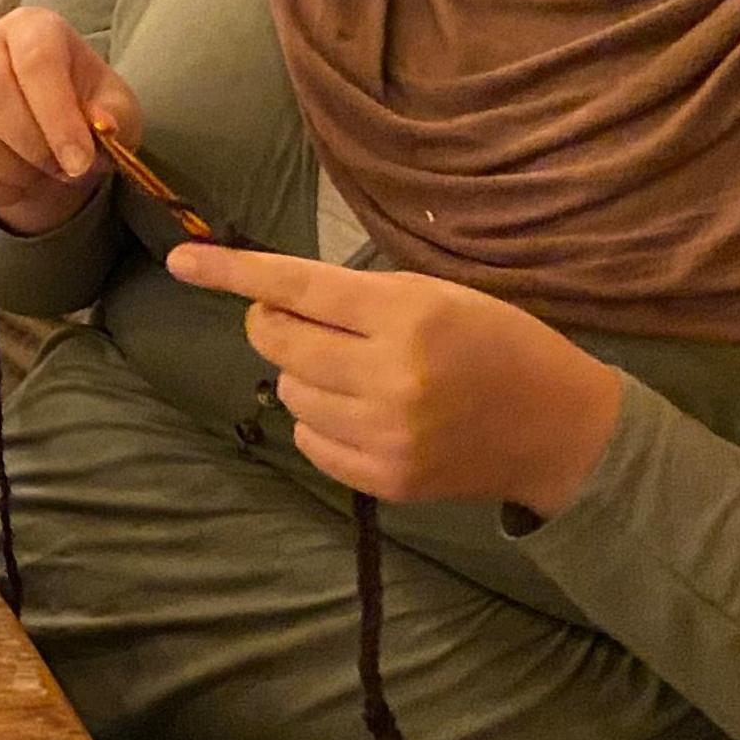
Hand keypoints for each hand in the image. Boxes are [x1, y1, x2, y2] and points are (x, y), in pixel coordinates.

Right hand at [0, 8, 139, 236]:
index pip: (36, 60)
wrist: (48, 133)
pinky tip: (16, 182)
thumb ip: (114, 115)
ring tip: (42, 174)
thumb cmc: (85, 110)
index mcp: (32, 28)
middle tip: (62, 170)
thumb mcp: (116, 109)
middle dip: (32, 145)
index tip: (79, 161)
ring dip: (16, 171)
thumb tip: (102, 125)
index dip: (57, 116)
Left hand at [164, 245, 624, 516]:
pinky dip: (320, 420)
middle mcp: (389, 375)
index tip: (182, 260)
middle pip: (277, 342)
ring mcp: (385, 434)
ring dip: (303, 375)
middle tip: (306, 323)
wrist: (558, 429)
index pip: (298, 286)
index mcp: (406, 315)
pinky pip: (309, 440)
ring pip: (289, 392)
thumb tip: (268, 300)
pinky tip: (364, 412)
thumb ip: (354, 298)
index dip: (233, 273)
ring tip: (358, 372)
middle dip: (275, 325)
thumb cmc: (494, 344)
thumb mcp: (434, 295)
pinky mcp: (384, 479)